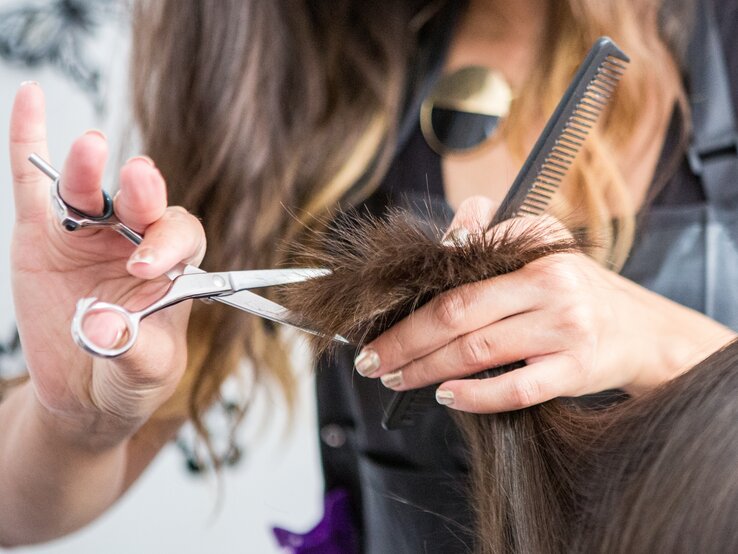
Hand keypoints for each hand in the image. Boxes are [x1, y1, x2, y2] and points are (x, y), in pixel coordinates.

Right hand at [9, 83, 204, 445]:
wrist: (86, 392)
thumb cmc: (129, 375)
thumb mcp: (144, 372)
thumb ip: (130, 349)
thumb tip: (99, 328)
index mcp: (173, 266)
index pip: (182, 236)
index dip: (170, 243)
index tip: (147, 265)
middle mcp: (135, 239)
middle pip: (143, 203)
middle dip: (144, 191)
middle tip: (139, 185)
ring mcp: (88, 233)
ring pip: (90, 190)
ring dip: (90, 169)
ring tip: (91, 150)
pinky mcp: (43, 233)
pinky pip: (33, 181)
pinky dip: (29, 140)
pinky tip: (30, 98)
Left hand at [353, 196, 735, 412]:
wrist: (644, 330)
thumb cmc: (580, 289)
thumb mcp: (544, 246)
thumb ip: (494, 232)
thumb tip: (447, 237)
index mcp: (536, 253)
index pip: (460, 273)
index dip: (413, 296)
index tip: (378, 314)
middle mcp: (551, 287)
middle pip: (459, 313)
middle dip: (405, 339)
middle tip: (372, 358)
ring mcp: (566, 330)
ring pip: (479, 351)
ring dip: (427, 367)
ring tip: (395, 377)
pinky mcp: (576, 370)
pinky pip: (516, 388)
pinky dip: (476, 395)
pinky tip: (446, 395)